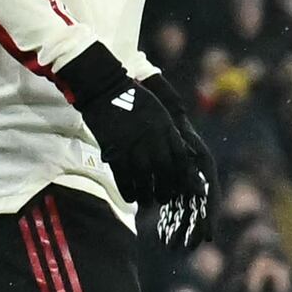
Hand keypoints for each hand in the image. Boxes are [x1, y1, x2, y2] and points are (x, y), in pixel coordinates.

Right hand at [60, 44, 213, 236]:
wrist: (104, 88)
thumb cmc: (133, 98)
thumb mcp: (159, 112)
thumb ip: (168, 133)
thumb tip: (179, 153)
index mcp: (166, 129)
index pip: (181, 160)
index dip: (185, 179)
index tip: (187, 191)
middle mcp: (152, 139)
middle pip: (165, 172)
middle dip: (167, 190)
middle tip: (166, 200)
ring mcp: (132, 145)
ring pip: (144, 178)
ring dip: (147, 194)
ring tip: (148, 202)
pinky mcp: (113, 149)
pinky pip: (122, 175)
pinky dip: (127, 189)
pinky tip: (130, 197)